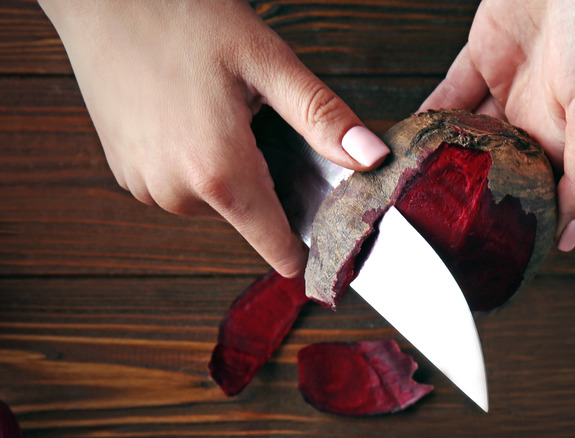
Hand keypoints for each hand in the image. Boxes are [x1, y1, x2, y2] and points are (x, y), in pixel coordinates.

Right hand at [39, 0, 388, 276]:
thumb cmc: (181, 16)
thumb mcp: (266, 61)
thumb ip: (321, 117)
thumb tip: (371, 158)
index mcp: (219, 172)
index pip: (276, 248)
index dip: (307, 248)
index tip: (326, 241)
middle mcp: (177, 193)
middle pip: (250, 216)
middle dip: (267, 180)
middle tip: (261, 123)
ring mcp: (146, 186)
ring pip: (214, 199)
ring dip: (228, 168)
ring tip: (218, 110)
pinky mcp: (126, 174)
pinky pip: (180, 184)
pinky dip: (195, 161)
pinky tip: (190, 115)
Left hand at [420, 0, 574, 250]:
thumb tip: (570, 234)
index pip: (543, 193)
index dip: (518, 221)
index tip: (486, 252)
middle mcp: (541, 118)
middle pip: (499, 168)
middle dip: (470, 195)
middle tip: (434, 227)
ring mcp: (510, 88)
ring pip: (469, 135)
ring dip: (442, 159)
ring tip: (412, 190)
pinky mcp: (483, 58)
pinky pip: (449, 96)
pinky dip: (428, 117)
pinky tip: (407, 142)